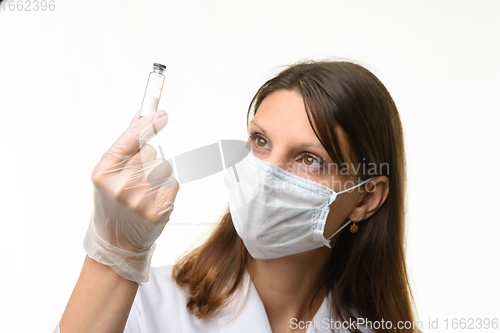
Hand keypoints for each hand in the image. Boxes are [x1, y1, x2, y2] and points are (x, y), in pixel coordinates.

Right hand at [83, 109, 178, 284]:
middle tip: (136, 177)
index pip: (129, 140)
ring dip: (159, 174)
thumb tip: (140, 115)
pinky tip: (154, 198)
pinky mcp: (158, 210)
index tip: (161, 113)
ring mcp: (140, 200)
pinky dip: (167, 187)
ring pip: (164, 166)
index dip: (147, 124)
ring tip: (144, 190)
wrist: (117, 242)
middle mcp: (120, 186)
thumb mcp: (108, 174)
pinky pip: (173, 182)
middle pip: (150, 152)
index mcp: (103, 173)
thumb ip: (124, 144)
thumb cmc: (112, 204)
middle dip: (147, 159)